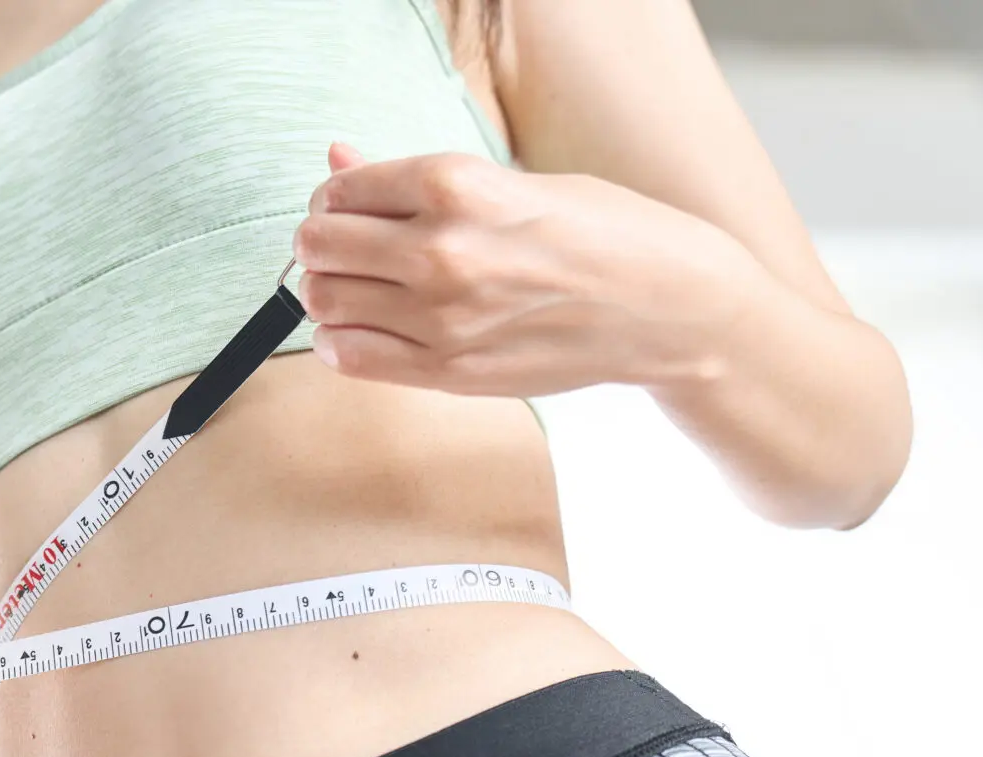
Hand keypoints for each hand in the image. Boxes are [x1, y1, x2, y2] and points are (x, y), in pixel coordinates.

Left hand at [292, 142, 761, 397]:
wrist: (664, 306)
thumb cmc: (597, 232)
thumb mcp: (509, 179)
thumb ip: (410, 179)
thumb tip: (336, 158)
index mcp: (458, 185)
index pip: (341, 190)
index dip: (335, 198)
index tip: (350, 206)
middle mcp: (442, 250)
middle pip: (318, 247)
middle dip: (320, 243)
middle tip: (345, 247)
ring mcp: (442, 317)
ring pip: (324, 302)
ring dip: (326, 292)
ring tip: (358, 287)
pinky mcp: (448, 371)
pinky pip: (349, 357)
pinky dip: (338, 341)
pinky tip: (362, 329)